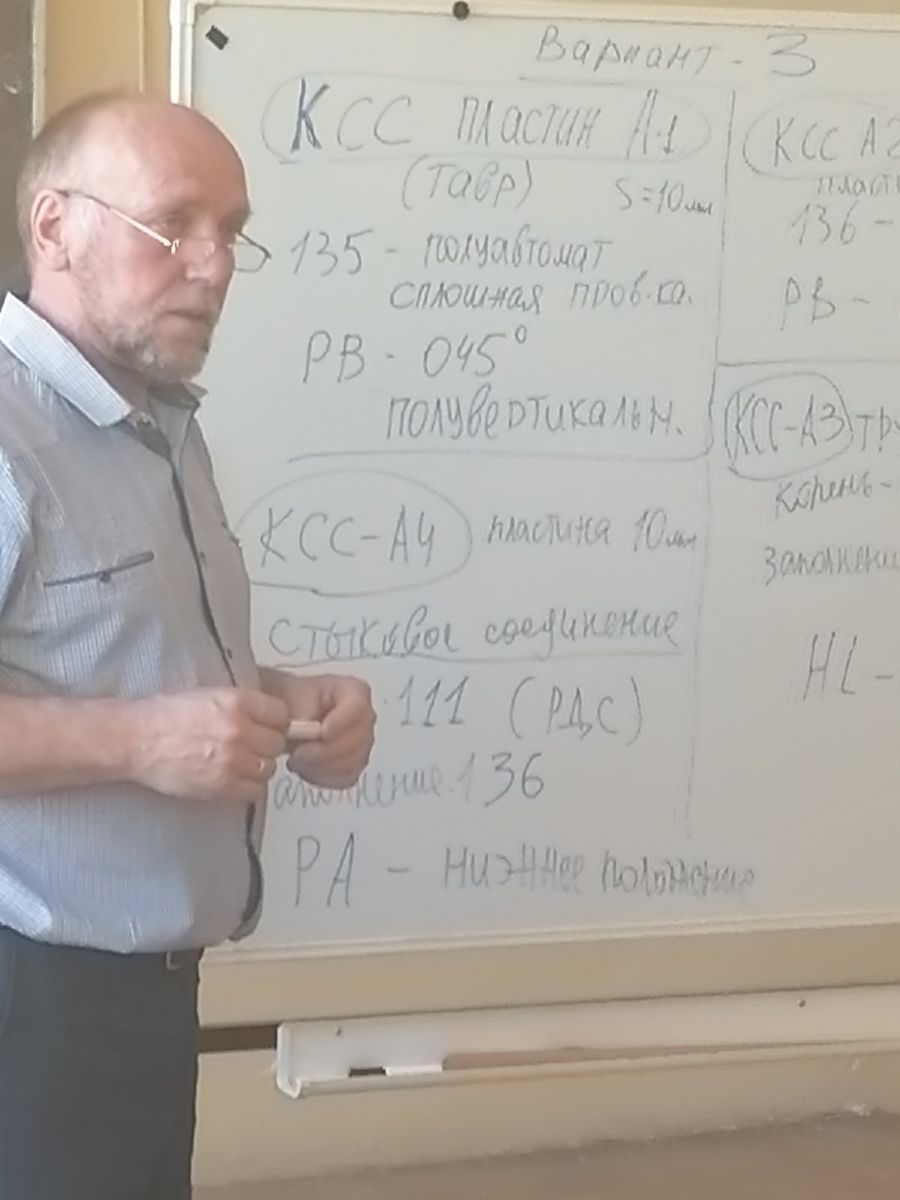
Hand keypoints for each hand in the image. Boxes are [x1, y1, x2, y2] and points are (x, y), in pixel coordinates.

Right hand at [129, 688, 289, 803]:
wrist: (134, 740)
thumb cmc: (163, 716)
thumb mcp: (208, 694)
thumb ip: (241, 705)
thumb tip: (265, 716)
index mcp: (236, 702)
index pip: (281, 713)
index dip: (275, 721)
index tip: (268, 726)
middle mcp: (239, 730)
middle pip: (278, 742)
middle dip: (267, 744)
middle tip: (252, 746)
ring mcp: (232, 760)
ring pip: (269, 768)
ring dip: (258, 767)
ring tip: (240, 763)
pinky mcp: (222, 786)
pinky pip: (255, 791)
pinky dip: (248, 787)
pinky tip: (234, 779)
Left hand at [280, 674, 374, 789]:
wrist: (282, 722)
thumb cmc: (286, 707)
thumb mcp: (291, 701)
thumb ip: (301, 713)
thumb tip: (309, 732)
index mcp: (351, 691)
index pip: (359, 705)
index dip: (343, 720)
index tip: (322, 732)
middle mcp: (362, 717)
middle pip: (360, 738)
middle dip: (328, 751)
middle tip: (300, 752)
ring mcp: (361, 742)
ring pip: (354, 762)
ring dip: (322, 766)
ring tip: (298, 759)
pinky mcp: (354, 764)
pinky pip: (346, 777)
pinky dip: (323, 777)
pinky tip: (306, 768)